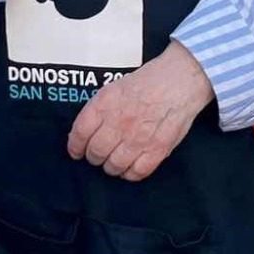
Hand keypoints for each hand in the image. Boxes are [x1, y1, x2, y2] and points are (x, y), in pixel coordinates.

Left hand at [67, 43, 213, 179]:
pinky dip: (130, 174)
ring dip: (110, 167)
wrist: (179, 80)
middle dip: (93, 157)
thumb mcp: (114, 87)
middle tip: (97, 155)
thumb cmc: (147, 82)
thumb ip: (99, 109)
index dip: (75, 146)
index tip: (76, 151)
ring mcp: (138, 138)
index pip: (80, 133)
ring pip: (114, 166)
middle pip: (96, 152)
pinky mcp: (158, 149)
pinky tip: (129, 167)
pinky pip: (137, 172)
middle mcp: (119, 122)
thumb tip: (86, 131)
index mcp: (105, 104)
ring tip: (113, 162)